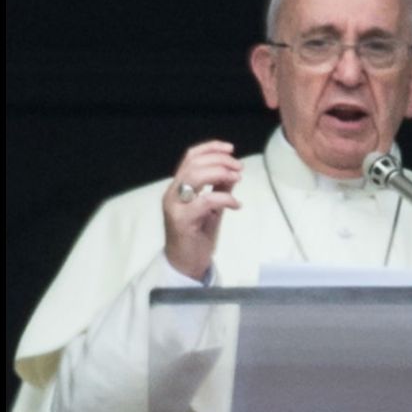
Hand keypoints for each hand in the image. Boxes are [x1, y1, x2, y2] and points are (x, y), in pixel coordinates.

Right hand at [162, 140, 241, 279]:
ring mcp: (175, 206)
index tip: (231, 148)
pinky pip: (204, 201)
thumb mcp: (212, 207)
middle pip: (193, 164)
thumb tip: (232, 172)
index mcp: (178, 186)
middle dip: (220, 161)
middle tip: (239, 168)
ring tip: (237, 178)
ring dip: (220, 173)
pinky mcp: (182, 221)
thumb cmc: (197, 235)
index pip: (190, 157)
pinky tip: (236, 204)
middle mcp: (172, 193)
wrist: (186, 264)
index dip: (210, 148)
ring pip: (194, 177)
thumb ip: (219, 188)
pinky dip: (224, 198)